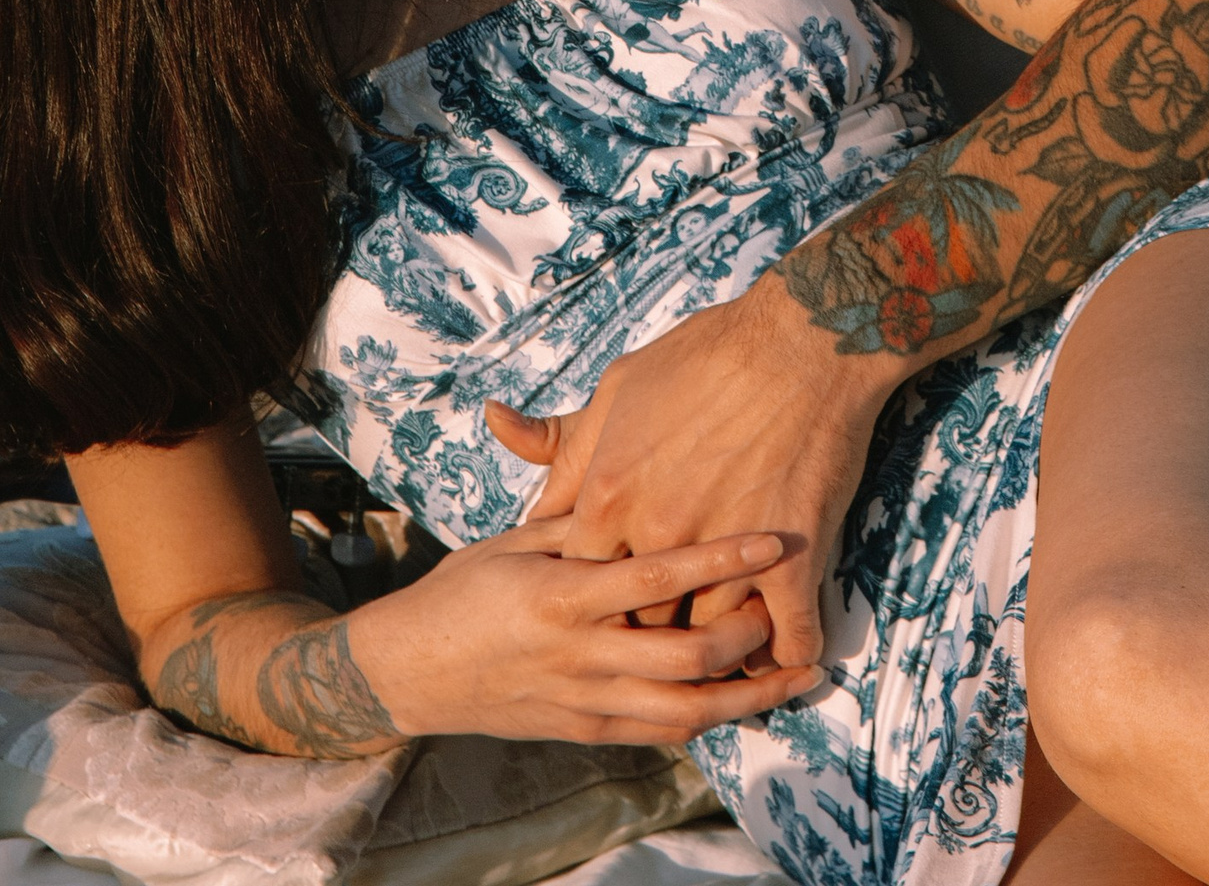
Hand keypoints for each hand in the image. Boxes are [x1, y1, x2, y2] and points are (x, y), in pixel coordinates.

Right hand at [354, 517, 817, 746]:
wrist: (412, 672)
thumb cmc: (463, 591)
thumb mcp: (513, 540)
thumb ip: (575, 519)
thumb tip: (630, 477)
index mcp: (563, 595)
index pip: (659, 576)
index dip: (723, 556)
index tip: (774, 536)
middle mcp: (580, 655)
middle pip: (685, 657)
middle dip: (748, 634)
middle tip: (788, 604)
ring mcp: (585, 702)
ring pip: (684, 711)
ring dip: (747, 694)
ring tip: (796, 673)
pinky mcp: (586, 731)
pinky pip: (659, 731)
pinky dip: (709, 717)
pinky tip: (746, 700)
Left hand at [485, 272, 910, 668]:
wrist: (801, 339)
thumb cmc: (707, 355)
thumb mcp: (620, 385)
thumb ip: (563, 433)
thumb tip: (498, 426)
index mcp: (610, 495)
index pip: (580, 578)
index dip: (595, 591)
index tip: (611, 594)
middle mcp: (658, 532)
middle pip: (636, 622)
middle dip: (646, 631)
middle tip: (661, 635)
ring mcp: (723, 552)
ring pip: (706, 641)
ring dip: (717, 652)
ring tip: (721, 658)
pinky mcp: (789, 559)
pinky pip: (786, 636)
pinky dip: (786, 656)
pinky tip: (784, 658)